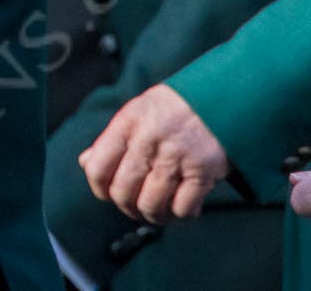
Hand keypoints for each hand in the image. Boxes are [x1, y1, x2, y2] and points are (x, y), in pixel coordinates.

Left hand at [79, 83, 228, 222]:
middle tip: (137, 205)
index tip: (109, 192)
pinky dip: (181, 214)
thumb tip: (86, 163)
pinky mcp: (204, 170)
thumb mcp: (139, 111)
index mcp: (129, 121)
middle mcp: (150, 138)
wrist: (225, 95)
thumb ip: (113, 138)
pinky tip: (183, 206)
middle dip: (127, 206)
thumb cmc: (176, 108)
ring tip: (160, 209)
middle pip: (122, 192)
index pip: (97, 167)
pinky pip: (183, 208)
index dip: (99, 188)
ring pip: (151, 205)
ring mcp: (177, 155)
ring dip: (154, 215)